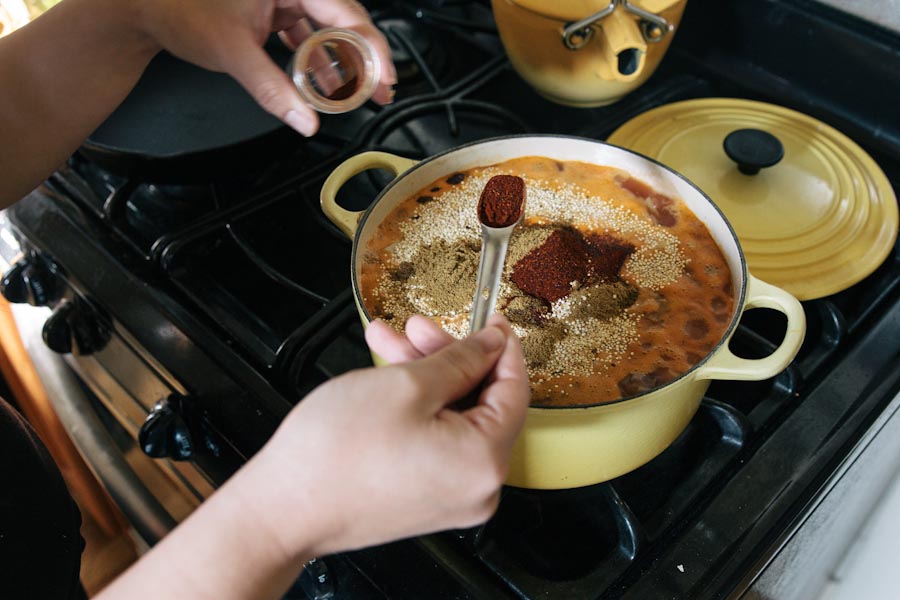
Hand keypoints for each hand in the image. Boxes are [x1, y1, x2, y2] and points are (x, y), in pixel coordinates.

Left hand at [137, 0, 396, 135]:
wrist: (144, 7)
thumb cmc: (180, 10)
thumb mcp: (233, 52)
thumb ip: (272, 89)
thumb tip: (305, 121)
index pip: (345, 12)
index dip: (371, 46)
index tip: (384, 75)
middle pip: (344, 20)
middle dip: (365, 57)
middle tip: (381, 88)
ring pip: (327, 30)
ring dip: (344, 62)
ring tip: (361, 93)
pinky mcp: (272, 12)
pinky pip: (306, 36)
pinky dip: (317, 60)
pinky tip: (326, 85)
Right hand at [250, 315, 529, 556]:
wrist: (283, 508)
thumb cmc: (335, 456)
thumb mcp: (407, 385)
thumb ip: (460, 360)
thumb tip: (491, 346)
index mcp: (484, 461)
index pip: (515, 391)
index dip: (503, 347)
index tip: (492, 320)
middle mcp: (477, 487)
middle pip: (480, 402)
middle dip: (446, 356)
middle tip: (419, 326)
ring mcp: (450, 496)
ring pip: (452, 417)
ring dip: (423, 375)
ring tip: (388, 343)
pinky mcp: (425, 497)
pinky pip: (434, 439)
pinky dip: (415, 406)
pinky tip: (386, 374)